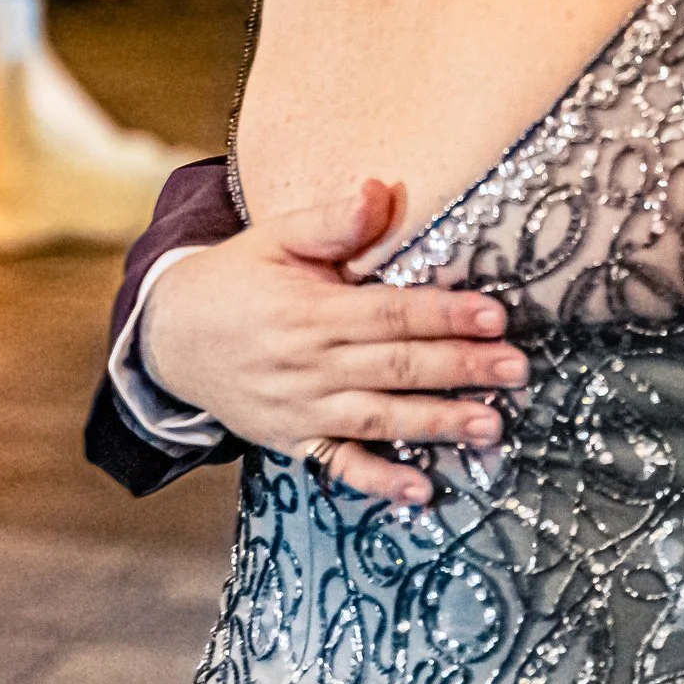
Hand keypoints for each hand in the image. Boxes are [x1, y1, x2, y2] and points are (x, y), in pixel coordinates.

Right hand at [140, 178, 526, 503]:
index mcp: (310, 310)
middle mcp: (308, 364)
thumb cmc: (235, 278)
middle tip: (516, 371)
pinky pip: (339, 466)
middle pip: (396, 367)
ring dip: (436, 424)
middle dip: (459, 369)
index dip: (444, 315)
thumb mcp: (274, 238)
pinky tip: (419, 493)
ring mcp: (300, 409)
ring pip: (378, 419)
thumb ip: (330, 221)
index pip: (390, 313)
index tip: (494, 317)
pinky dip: (378, 482)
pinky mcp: (292, 441)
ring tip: (490, 426)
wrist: (168, 338)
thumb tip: (378, 190)